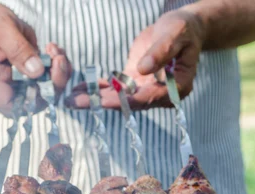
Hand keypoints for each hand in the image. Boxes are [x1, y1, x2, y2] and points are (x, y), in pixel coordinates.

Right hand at [0, 1, 71, 115]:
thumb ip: (17, 49)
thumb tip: (37, 71)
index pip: (12, 108)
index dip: (32, 103)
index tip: (45, 82)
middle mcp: (7, 85)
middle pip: (36, 100)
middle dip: (53, 83)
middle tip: (58, 59)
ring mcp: (21, 79)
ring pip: (47, 89)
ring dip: (59, 72)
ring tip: (55, 50)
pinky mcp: (31, 69)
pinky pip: (50, 75)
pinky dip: (57, 63)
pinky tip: (53, 48)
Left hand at [65, 8, 204, 110]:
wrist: (184, 28)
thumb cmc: (184, 29)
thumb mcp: (175, 34)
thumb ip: (161, 52)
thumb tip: (142, 70)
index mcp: (176, 88)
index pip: (146, 98)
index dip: (123, 100)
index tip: (101, 101)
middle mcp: (160, 95)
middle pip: (128, 103)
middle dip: (100, 103)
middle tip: (74, 103)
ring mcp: (146, 91)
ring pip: (118, 99)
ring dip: (94, 100)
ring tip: (69, 100)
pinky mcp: (135, 84)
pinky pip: (115, 90)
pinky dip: (97, 90)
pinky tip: (78, 90)